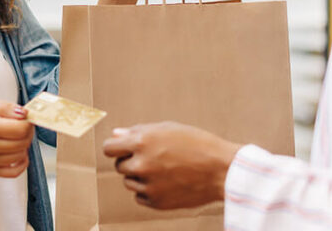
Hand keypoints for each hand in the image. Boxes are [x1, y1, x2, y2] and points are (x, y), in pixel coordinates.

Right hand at [0, 99, 33, 177]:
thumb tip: (24, 113)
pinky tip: (18, 153)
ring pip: (20, 156)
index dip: (28, 122)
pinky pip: (13, 172)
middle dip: (28, 132)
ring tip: (16, 136)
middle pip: (22, 142)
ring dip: (24, 145)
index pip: (20, 129)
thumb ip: (3, 107)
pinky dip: (22, 163)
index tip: (26, 117)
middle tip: (23, 125)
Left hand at [102, 122, 240, 209]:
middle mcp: (142, 164)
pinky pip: (140, 197)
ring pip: (129, 182)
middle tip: (152, 158)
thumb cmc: (197, 144)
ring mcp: (149, 185)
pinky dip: (148, 191)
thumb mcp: (168, 129)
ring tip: (163, 170)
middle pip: (119, 166)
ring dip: (139, 177)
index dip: (116, 147)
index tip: (123, 148)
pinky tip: (166, 183)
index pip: (109, 147)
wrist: (222, 170)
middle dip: (131, 161)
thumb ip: (138, 132)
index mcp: (142, 142)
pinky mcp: (157, 202)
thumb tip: (116, 134)